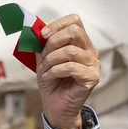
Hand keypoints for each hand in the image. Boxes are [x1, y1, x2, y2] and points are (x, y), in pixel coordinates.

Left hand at [35, 14, 100, 128]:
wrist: (56, 106)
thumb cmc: (52, 82)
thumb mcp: (43, 59)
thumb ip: (42, 44)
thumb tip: (34, 30)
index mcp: (81, 43)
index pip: (74, 21)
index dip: (57, 25)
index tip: (42, 35)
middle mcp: (90, 51)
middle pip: (74, 31)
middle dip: (53, 42)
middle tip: (44, 56)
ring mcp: (93, 64)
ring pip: (70, 51)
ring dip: (52, 60)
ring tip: (45, 70)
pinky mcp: (92, 77)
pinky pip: (71, 67)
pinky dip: (55, 71)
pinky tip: (50, 77)